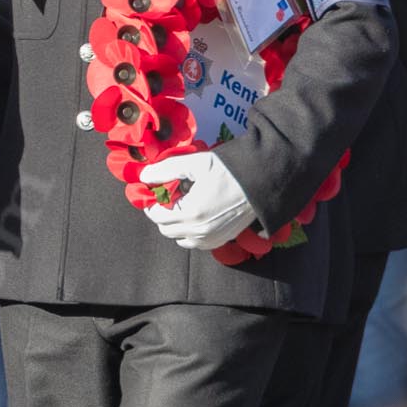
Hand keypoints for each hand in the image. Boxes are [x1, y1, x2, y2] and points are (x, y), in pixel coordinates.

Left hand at [139, 150, 253, 248]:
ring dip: (175, 224)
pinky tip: (196, 214)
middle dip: (162, 212)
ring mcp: (211, 239)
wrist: (262, 182)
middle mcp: (200, 231)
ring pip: (179, 238)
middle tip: (169, 196)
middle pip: (165, 228)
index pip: (156, 215)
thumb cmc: (229, 171)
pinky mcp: (220, 241)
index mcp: (191, 212)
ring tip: (183, 204)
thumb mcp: (195, 163)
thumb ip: (166, 170)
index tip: (154, 190)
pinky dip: (189, 232)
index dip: (152, 202)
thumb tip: (144, 177)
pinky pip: (194, 243)